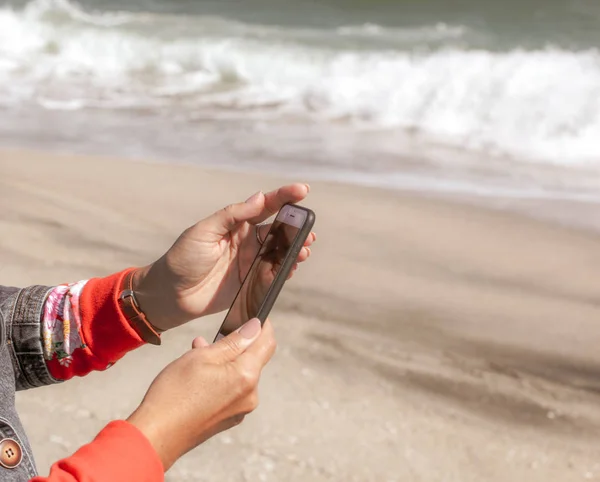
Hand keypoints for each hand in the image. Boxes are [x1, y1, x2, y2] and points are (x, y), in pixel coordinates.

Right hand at [127, 318, 274, 470]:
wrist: (156, 436)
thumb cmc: (175, 393)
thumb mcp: (203, 357)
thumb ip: (234, 341)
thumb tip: (255, 326)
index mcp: (247, 376)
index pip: (267, 343)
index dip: (263, 326)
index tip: (254, 315)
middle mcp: (250, 395)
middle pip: (254, 359)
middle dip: (237, 343)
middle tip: (213, 335)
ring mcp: (240, 409)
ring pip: (240, 374)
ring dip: (225, 360)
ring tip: (198, 351)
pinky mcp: (229, 418)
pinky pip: (232, 389)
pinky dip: (221, 377)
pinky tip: (198, 373)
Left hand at [134, 184, 315, 330]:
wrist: (170, 295)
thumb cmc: (182, 259)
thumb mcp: (204, 231)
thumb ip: (233, 215)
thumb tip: (259, 197)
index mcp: (235, 223)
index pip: (265, 206)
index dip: (284, 197)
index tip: (303, 190)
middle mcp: (246, 240)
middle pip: (278, 229)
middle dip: (297, 228)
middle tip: (309, 230)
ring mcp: (250, 261)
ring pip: (280, 251)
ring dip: (295, 249)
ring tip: (305, 250)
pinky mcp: (250, 282)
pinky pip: (273, 273)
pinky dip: (286, 269)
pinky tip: (293, 267)